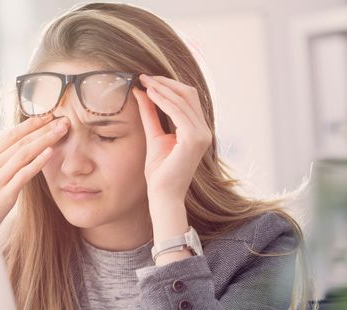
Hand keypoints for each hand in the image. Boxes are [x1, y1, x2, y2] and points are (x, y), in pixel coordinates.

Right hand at [0, 114, 69, 232]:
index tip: (45, 116)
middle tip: (62, 118)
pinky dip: (38, 162)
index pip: (9, 136)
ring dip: (46, 139)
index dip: (29, 125)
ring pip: (25, 153)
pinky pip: (24, 175)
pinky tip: (51, 151)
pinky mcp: (5, 196)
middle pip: (20, 141)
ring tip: (62, 129)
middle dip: (43, 128)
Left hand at [133, 75, 211, 203]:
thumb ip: (151, 115)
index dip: (168, 85)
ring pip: (184, 100)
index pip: (187, 98)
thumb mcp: (154, 136)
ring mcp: (202, 134)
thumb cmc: (160, 172)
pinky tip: (150, 94)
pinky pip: (178, 112)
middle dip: (166, 82)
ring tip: (144, 81)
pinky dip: (164, 100)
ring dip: (163, 88)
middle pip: (188, 94)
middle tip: (144, 76)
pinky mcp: (194, 139)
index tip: (148, 79)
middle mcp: (204, 131)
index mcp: (198, 130)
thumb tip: (142, 92)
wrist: (163, 195)